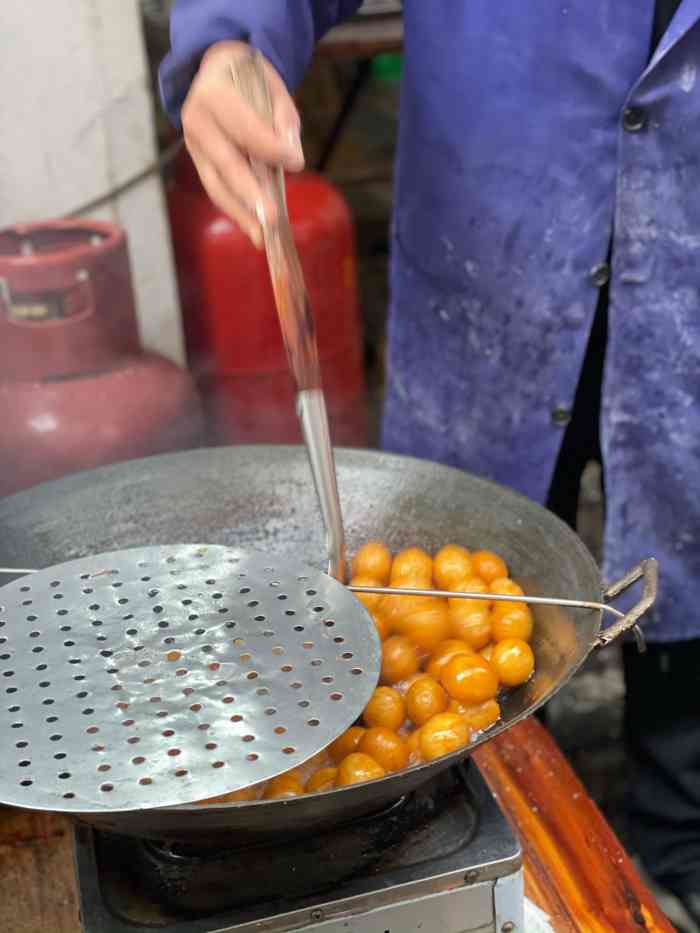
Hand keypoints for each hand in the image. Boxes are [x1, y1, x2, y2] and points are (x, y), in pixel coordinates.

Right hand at [181, 40, 304, 247]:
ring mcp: (193, 145)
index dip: (269, 147)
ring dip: (241, 214)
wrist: (217, 72)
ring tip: (262, 237)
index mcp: (213, 93)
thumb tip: (291, 156)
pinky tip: (255, 230)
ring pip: (217, 185)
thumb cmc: (250, 80)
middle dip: (251, 193)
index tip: (296, 163)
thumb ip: (283, 119)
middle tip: (272, 219)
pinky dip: (237, 212)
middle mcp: (196, 120)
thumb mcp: (272, 86)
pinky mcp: (199, 163)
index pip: (243, 127)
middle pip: (226, 163)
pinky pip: (217, 191)